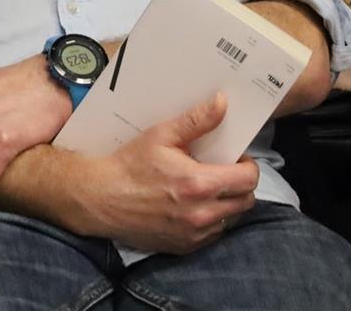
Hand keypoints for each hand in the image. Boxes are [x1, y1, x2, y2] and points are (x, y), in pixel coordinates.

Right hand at [65, 93, 259, 254]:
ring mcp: (194, 234)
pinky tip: (191, 206)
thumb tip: (223, 103)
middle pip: (246, 201)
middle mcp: (201, 214)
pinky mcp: (185, 247)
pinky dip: (210, 220)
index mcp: (199, 184)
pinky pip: (213, 234)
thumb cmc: (129, 165)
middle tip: (221, 172)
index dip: (247, 166)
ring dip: (226, 203)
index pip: (249, 179)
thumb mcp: (161, 135)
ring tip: (206, 189)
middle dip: (240, 184)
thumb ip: (197, 120)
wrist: (100, 199)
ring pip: (231, 219)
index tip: (233, 158)